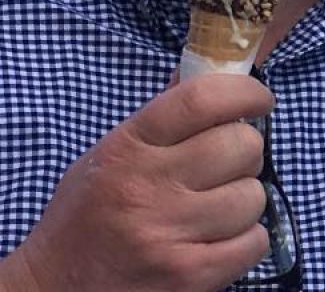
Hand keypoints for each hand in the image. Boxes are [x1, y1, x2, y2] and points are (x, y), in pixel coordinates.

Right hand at [1, 73, 273, 291]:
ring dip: (245, 199)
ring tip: (218, 207)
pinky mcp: (188, 277)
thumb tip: (213, 66)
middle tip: (230, 163)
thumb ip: (164, 113)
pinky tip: (221, 238)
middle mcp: (149, 187)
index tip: (261, 99)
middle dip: (246, 150)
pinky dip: (248, 240)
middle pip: (241, 144)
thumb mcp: (113, 151)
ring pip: (253, 196)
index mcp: (130, 146)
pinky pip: (254, 243)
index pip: (202, 99)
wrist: (52, 290)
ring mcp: (168, 235)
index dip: (245, 92)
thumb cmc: (87, 213)